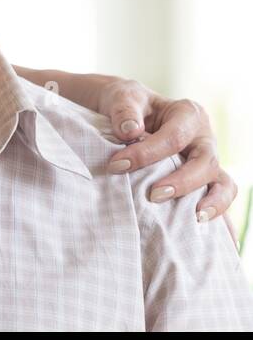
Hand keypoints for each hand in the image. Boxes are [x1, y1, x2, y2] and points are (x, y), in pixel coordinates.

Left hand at [100, 80, 236, 230]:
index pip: (174, 137)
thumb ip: (124, 111)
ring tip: (195, 219)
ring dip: (212, 203)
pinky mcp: (203, 180)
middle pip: (205, 162)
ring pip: (223, 183)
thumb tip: (129, 131)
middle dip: (182, 181)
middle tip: (154, 196)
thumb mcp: (122, 98)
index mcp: (188, 114)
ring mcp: (207, 160)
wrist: (128, 111)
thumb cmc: (126, 105)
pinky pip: (218, 199)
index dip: (147, 153)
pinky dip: (221, 218)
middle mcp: (203, 138)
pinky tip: (221, 241)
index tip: (117, 165)